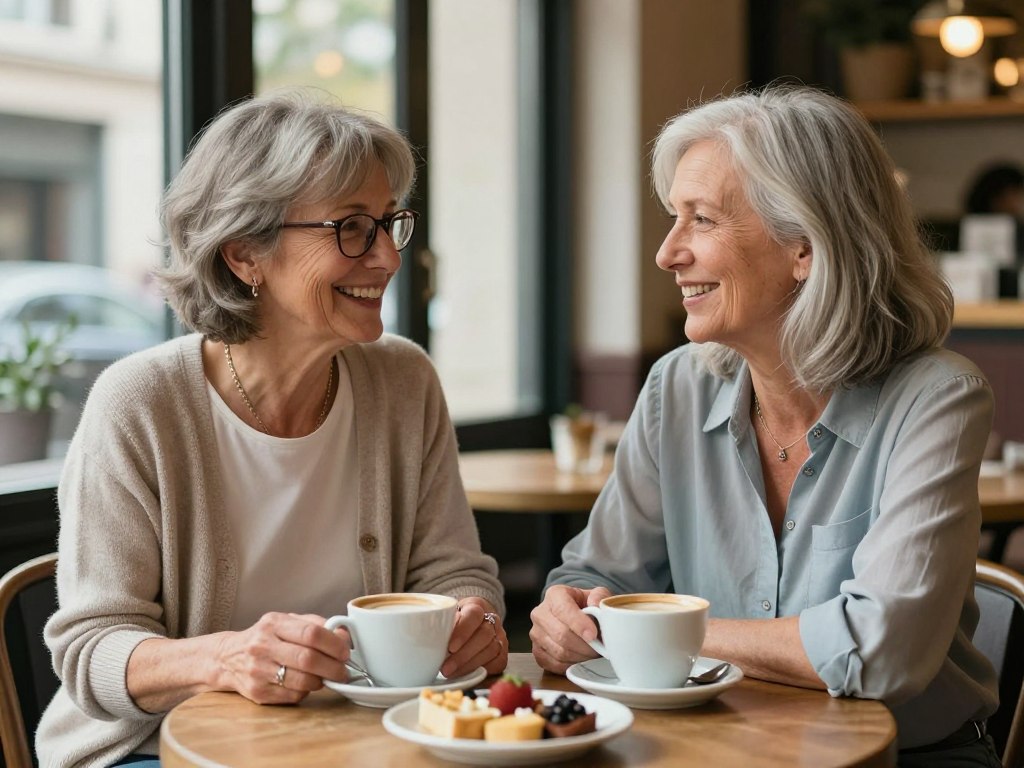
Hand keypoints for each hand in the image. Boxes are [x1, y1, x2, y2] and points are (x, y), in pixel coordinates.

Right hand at [214, 612, 351, 703]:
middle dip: (333, 667)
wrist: (226, 658)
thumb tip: (343, 635)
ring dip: (321, 681)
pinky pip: (292, 696)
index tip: (345, 652)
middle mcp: (262, 646)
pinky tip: (306, 685)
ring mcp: (258, 670)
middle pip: (307, 659)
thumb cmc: (265, 638)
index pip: (311, 633)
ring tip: (326, 678)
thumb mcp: (285, 621)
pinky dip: (306, 692)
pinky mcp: (257, 692)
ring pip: (302, 681)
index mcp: (273, 623)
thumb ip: (315, 624)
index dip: (334, 644)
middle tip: (343, 671)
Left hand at [441, 598, 507, 677]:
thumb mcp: (446, 615)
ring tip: (451, 674)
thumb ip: (440, 623)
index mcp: (476, 606)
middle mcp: (492, 620)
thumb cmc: (455, 620)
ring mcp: (500, 636)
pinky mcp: (503, 653)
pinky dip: (482, 671)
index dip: (463, 631)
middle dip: (464, 655)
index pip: (474, 614)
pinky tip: (467, 675)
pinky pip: (497, 663)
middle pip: (484, 635)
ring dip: (470, 665)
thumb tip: (427, 639)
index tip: (450, 647)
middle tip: (446, 668)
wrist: (472, 621)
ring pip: (491, 650)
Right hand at [530, 584, 611, 673]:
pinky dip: (571, 665)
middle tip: (600, 649)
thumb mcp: (597, 595)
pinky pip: (554, 664)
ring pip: (558, 652)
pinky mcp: (537, 651)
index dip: (579, 624)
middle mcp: (540, 613)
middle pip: (561, 634)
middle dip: (584, 645)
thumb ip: (600, 597)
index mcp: (554, 595)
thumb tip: (596, 606)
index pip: (563, 610)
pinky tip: (581, 660)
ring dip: (580, 657)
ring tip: (593, 654)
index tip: (593, 635)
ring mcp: (536, 633)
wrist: (575, 617)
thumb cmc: (587, 606)